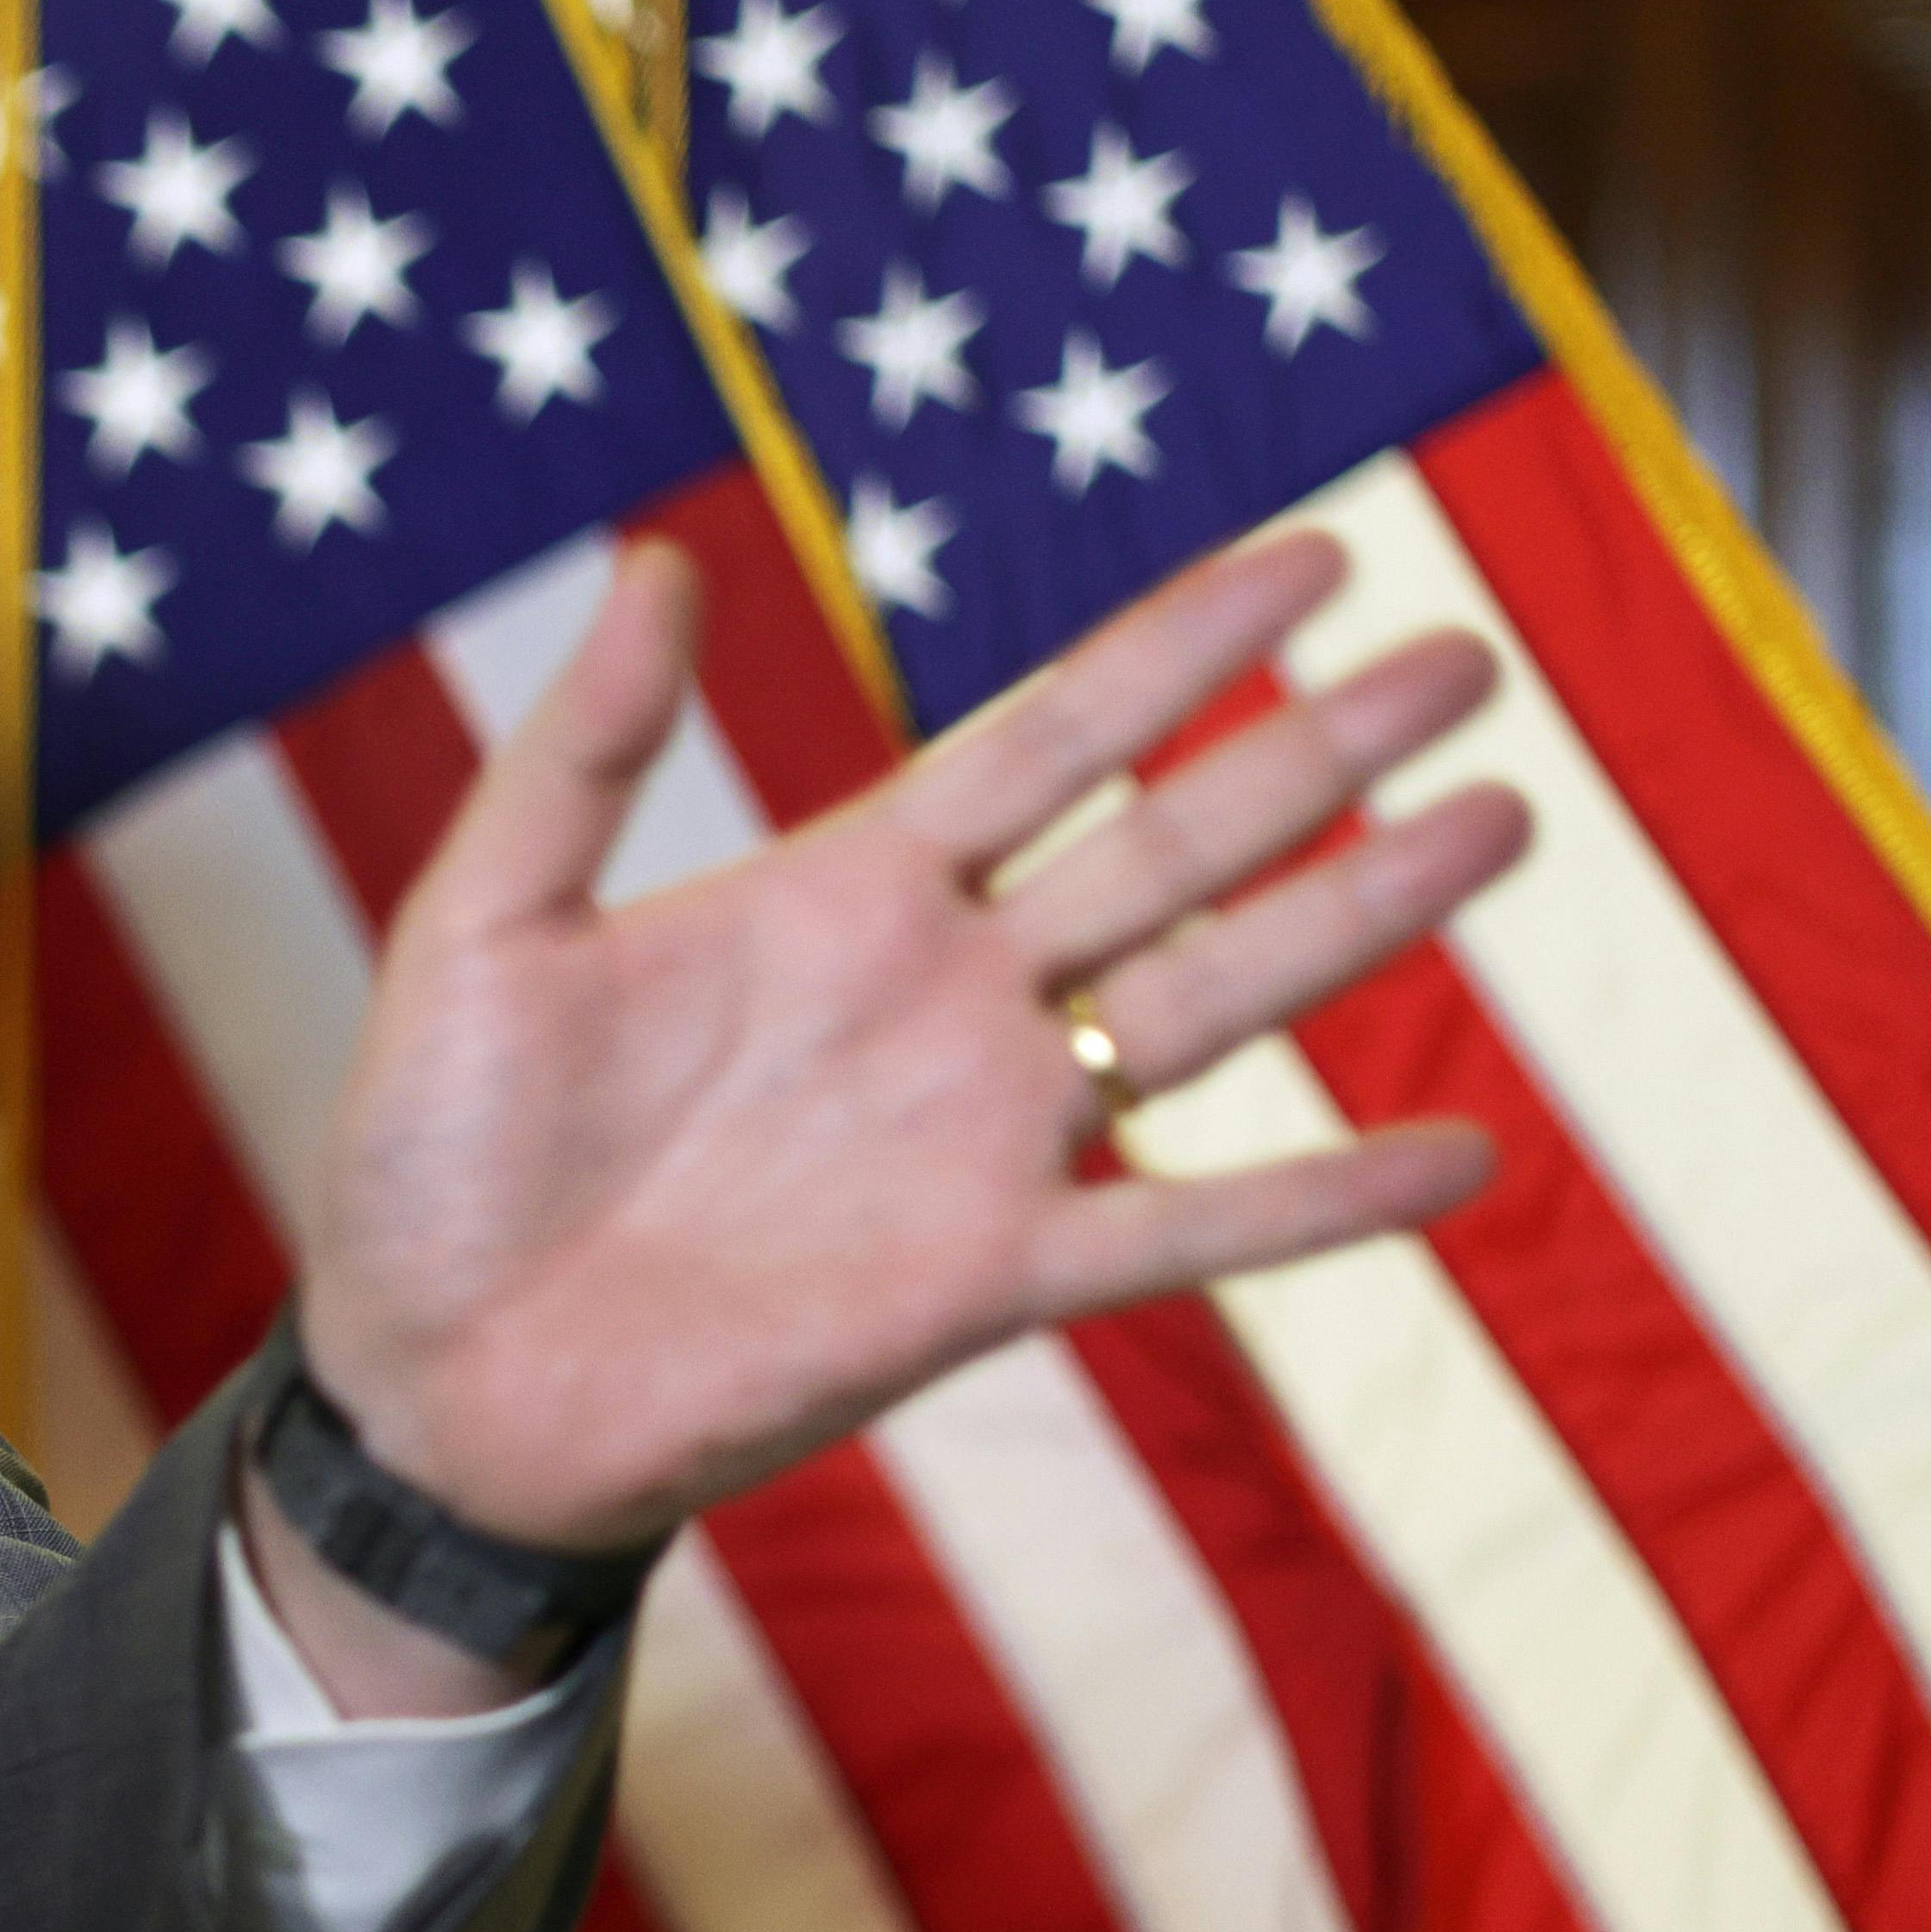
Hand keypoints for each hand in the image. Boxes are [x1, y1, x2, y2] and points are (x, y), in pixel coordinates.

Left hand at [280, 526, 1529, 1587]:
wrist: (425, 1378)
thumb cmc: (429, 1158)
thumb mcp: (482, 922)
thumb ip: (582, 750)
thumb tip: (659, 558)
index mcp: (838, 896)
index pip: (1046, 739)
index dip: (1176, 649)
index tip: (1313, 554)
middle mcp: (941, 999)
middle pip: (1173, 845)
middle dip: (1319, 752)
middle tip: (1471, 659)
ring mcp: (980, 1136)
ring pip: (1213, 998)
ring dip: (1360, 920)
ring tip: (1505, 823)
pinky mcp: (983, 1277)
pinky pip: (1186, 1229)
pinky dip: (1318, 1200)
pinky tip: (1460, 1166)